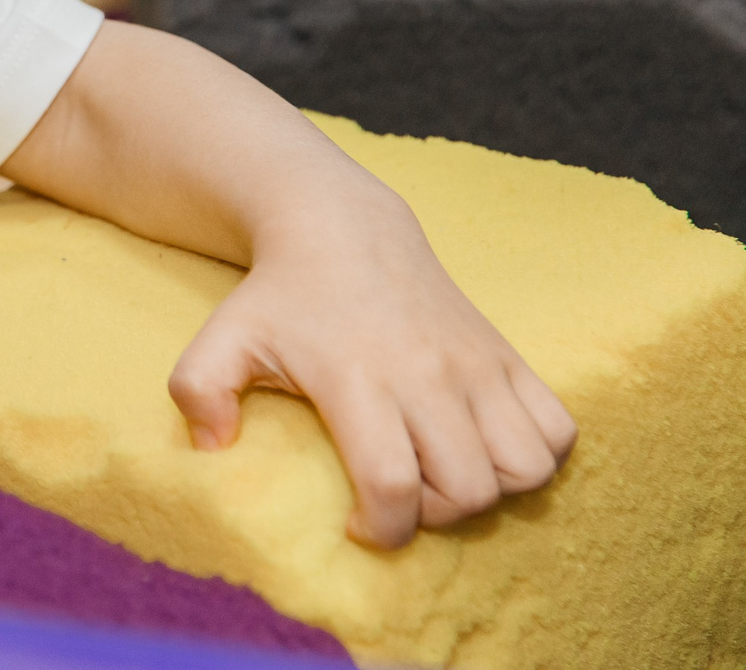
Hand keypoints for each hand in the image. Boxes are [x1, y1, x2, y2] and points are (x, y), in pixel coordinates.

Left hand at [166, 195, 576, 548]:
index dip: (381, 528)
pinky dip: (538, 454)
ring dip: (491, 490)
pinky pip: (558, 429)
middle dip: (434, 516)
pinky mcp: (507, 356)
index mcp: (357, 379)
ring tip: (444, 473)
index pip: (392, 482)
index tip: (356, 525)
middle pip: (468, 488)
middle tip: (397, 494)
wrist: (342, 228)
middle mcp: (426, 375)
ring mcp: (475, 365)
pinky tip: (486, 448)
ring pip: (525, 466)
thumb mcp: (222, 337)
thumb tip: (211, 449)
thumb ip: (197, 390)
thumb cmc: (280, 295)